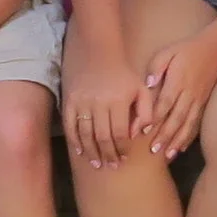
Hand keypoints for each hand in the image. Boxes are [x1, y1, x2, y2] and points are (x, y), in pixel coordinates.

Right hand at [62, 44, 146, 169]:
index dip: (123, 149)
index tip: (125, 158)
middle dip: (108, 155)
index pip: (121, 134)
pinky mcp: (69, 100)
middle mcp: (99, 103)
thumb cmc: (122, 72)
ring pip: (86, 134)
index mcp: (119, 101)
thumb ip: (146, 112)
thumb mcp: (141, 88)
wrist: (96, 50)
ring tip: (97, 164)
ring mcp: (82, 102)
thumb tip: (140, 135)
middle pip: (103, 137)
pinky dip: (75, 140)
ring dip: (92, 152)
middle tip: (112, 166)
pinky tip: (80, 151)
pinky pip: (71, 125)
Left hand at [143, 36, 216, 159]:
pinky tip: (181, 148)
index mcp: (178, 80)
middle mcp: (189, 93)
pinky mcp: (204, 104)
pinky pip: (196, 123)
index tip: (144, 131)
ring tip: (167, 155)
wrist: (216, 49)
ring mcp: (198, 100)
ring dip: (177, 141)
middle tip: (154, 151)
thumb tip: (148, 84)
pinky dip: (189, 137)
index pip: (165, 102)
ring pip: (187, 124)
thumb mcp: (167, 52)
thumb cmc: (186, 50)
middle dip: (165, 136)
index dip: (155, 118)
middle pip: (176, 117)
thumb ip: (156, 67)